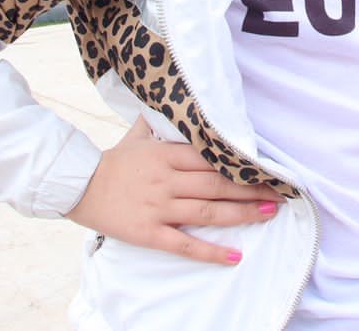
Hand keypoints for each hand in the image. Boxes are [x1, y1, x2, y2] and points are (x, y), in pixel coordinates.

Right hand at [66, 116, 282, 265]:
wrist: (76, 185)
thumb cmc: (112, 161)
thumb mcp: (136, 136)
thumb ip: (158, 123)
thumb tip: (170, 102)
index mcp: (166, 154)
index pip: (212, 157)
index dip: (241, 162)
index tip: (267, 165)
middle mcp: (167, 179)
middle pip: (218, 183)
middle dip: (252, 188)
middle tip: (282, 192)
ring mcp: (159, 206)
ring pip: (208, 211)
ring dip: (241, 213)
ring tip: (269, 213)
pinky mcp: (149, 232)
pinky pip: (185, 244)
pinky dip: (211, 251)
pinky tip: (234, 256)